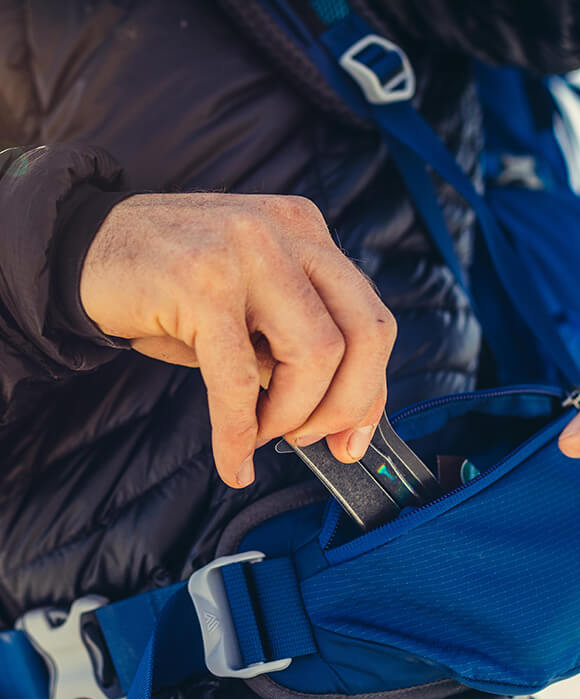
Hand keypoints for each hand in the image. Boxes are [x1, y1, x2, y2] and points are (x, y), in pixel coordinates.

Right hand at [80, 193, 395, 487]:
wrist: (82, 249)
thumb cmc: (174, 290)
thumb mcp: (252, 305)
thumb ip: (299, 341)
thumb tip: (342, 417)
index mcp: (309, 233)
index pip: (371, 318)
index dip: (371, 391)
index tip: (352, 441)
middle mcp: (288, 232)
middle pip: (365, 333)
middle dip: (348, 406)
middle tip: (310, 440)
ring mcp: (247, 250)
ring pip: (316, 355)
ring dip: (292, 416)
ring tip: (260, 432)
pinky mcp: (201, 281)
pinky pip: (239, 380)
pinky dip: (238, 434)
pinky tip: (232, 460)